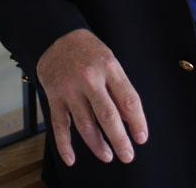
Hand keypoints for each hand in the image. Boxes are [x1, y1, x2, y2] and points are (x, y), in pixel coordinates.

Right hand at [36, 29, 147, 166]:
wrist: (57, 37)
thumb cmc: (89, 52)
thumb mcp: (110, 62)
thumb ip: (119, 88)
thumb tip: (129, 119)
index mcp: (109, 67)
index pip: (128, 99)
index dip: (137, 121)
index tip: (141, 138)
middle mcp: (90, 78)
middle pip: (108, 115)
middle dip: (119, 139)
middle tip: (127, 155)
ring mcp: (70, 88)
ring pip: (85, 124)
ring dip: (97, 144)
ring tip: (107, 156)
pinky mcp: (54, 96)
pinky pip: (60, 125)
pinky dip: (65, 145)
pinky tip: (71, 158)